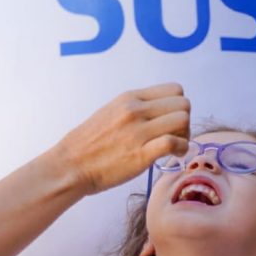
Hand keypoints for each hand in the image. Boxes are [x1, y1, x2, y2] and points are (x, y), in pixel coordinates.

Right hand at [47, 82, 189, 194]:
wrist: (70, 166)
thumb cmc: (87, 144)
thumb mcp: (110, 113)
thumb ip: (134, 109)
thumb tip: (157, 113)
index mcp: (129, 98)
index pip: (174, 89)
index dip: (177, 106)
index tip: (169, 121)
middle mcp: (135, 110)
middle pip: (183, 104)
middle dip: (184, 121)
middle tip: (174, 136)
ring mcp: (138, 132)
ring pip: (182, 120)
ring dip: (184, 135)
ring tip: (172, 147)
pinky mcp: (141, 154)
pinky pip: (174, 143)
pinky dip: (180, 149)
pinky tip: (172, 156)